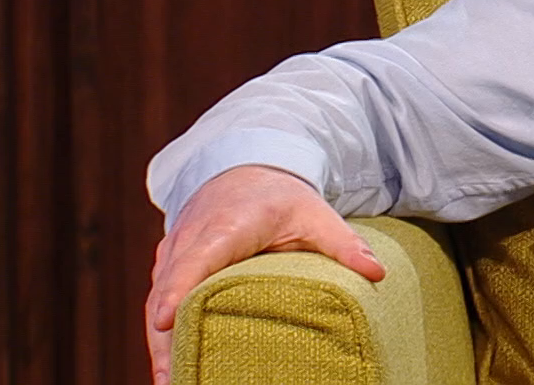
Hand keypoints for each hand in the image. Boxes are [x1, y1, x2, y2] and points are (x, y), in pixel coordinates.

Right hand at [144, 165, 387, 384]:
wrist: (246, 170)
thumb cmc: (281, 197)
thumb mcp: (316, 214)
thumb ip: (344, 243)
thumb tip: (377, 272)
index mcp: (227, 225)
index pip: (197, 258)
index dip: (179, 288)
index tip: (166, 319)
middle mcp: (192, 238)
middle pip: (168, 290)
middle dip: (165, 337)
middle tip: (170, 380)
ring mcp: (173, 251)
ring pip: (156, 300)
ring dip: (158, 344)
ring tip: (166, 384)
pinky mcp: (167, 265)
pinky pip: (157, 300)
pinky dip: (159, 334)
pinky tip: (166, 368)